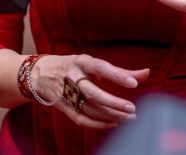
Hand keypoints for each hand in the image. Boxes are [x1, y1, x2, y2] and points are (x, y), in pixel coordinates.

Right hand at [29, 54, 149, 129]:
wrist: (38, 74)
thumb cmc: (74, 66)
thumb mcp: (93, 63)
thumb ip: (120, 70)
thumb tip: (147, 73)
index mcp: (81, 62)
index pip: (101, 68)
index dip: (117, 75)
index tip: (134, 83)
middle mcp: (72, 77)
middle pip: (93, 92)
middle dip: (113, 102)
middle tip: (132, 109)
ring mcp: (65, 93)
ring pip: (89, 108)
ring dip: (110, 115)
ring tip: (130, 118)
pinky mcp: (63, 107)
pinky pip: (81, 119)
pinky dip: (98, 124)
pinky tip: (114, 124)